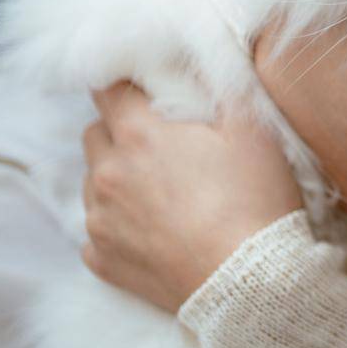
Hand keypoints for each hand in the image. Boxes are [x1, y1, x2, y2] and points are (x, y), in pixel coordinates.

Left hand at [81, 81, 303, 312]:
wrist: (249, 282)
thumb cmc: (254, 200)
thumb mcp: (254, 130)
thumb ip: (224, 89)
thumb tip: (208, 64)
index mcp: (139, 134)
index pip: (108, 88)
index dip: (125, 83)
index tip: (144, 89)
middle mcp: (106, 174)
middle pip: (94, 133)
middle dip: (120, 131)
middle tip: (162, 143)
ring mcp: (99, 220)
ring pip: (91, 182)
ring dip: (118, 177)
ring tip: (162, 192)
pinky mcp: (102, 260)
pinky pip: (97, 231)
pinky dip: (118, 225)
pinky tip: (155, 231)